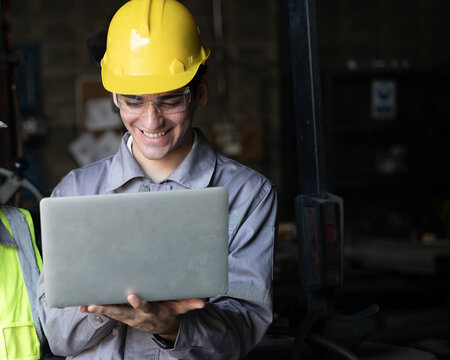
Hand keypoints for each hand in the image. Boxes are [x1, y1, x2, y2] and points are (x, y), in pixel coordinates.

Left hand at [80, 294, 204, 340]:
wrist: (159, 325)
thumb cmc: (168, 311)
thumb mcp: (179, 308)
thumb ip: (189, 304)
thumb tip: (203, 302)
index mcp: (150, 312)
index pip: (143, 307)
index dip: (138, 303)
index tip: (131, 295)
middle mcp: (135, 316)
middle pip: (120, 312)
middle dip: (108, 308)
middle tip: (95, 304)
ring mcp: (126, 316)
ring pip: (111, 312)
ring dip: (98, 308)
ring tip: (85, 304)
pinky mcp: (120, 314)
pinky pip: (106, 312)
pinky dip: (94, 309)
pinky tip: (82, 305)